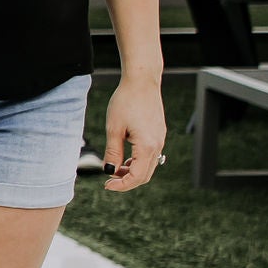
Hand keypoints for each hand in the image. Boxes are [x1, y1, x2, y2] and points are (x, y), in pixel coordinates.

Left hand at [97, 72, 167, 191]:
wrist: (142, 82)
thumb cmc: (125, 102)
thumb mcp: (113, 129)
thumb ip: (112, 152)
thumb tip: (110, 171)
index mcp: (147, 146)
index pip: (137, 177)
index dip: (121, 185)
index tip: (107, 185)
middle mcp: (158, 145)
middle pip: (145, 175)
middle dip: (127, 181)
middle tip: (109, 180)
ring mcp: (160, 140)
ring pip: (149, 166)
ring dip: (132, 171)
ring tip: (114, 167)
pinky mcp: (159, 134)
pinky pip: (151, 156)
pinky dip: (138, 161)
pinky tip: (125, 157)